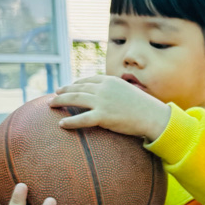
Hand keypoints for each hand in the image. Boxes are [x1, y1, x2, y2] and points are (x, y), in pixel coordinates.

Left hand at [50, 75, 169, 140]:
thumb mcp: (128, 92)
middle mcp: (104, 88)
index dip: (76, 83)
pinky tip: (61, 124)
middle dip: (64, 90)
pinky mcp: (103, 116)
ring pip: (75, 99)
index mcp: (110, 80)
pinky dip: (70, 122)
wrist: (153, 116)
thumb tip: (108, 96)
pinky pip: (81, 119)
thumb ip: (116, 91)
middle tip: (55, 94)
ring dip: (60, 101)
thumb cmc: (143, 107)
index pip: (88, 80)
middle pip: (78, 88)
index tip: (68, 87)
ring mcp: (102, 101)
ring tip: (51, 105)